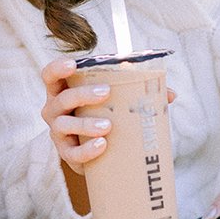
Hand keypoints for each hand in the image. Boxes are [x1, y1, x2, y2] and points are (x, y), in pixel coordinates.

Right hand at [41, 57, 175, 175]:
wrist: (100, 154)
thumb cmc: (105, 117)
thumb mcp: (116, 102)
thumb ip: (139, 95)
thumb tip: (169, 94)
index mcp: (64, 90)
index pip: (50, 75)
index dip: (58, 68)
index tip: (74, 64)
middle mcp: (55, 110)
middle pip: (62, 98)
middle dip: (83, 94)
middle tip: (106, 92)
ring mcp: (58, 132)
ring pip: (64, 125)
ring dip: (86, 124)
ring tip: (107, 126)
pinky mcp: (66, 154)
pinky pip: (72, 153)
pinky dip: (87, 149)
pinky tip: (102, 145)